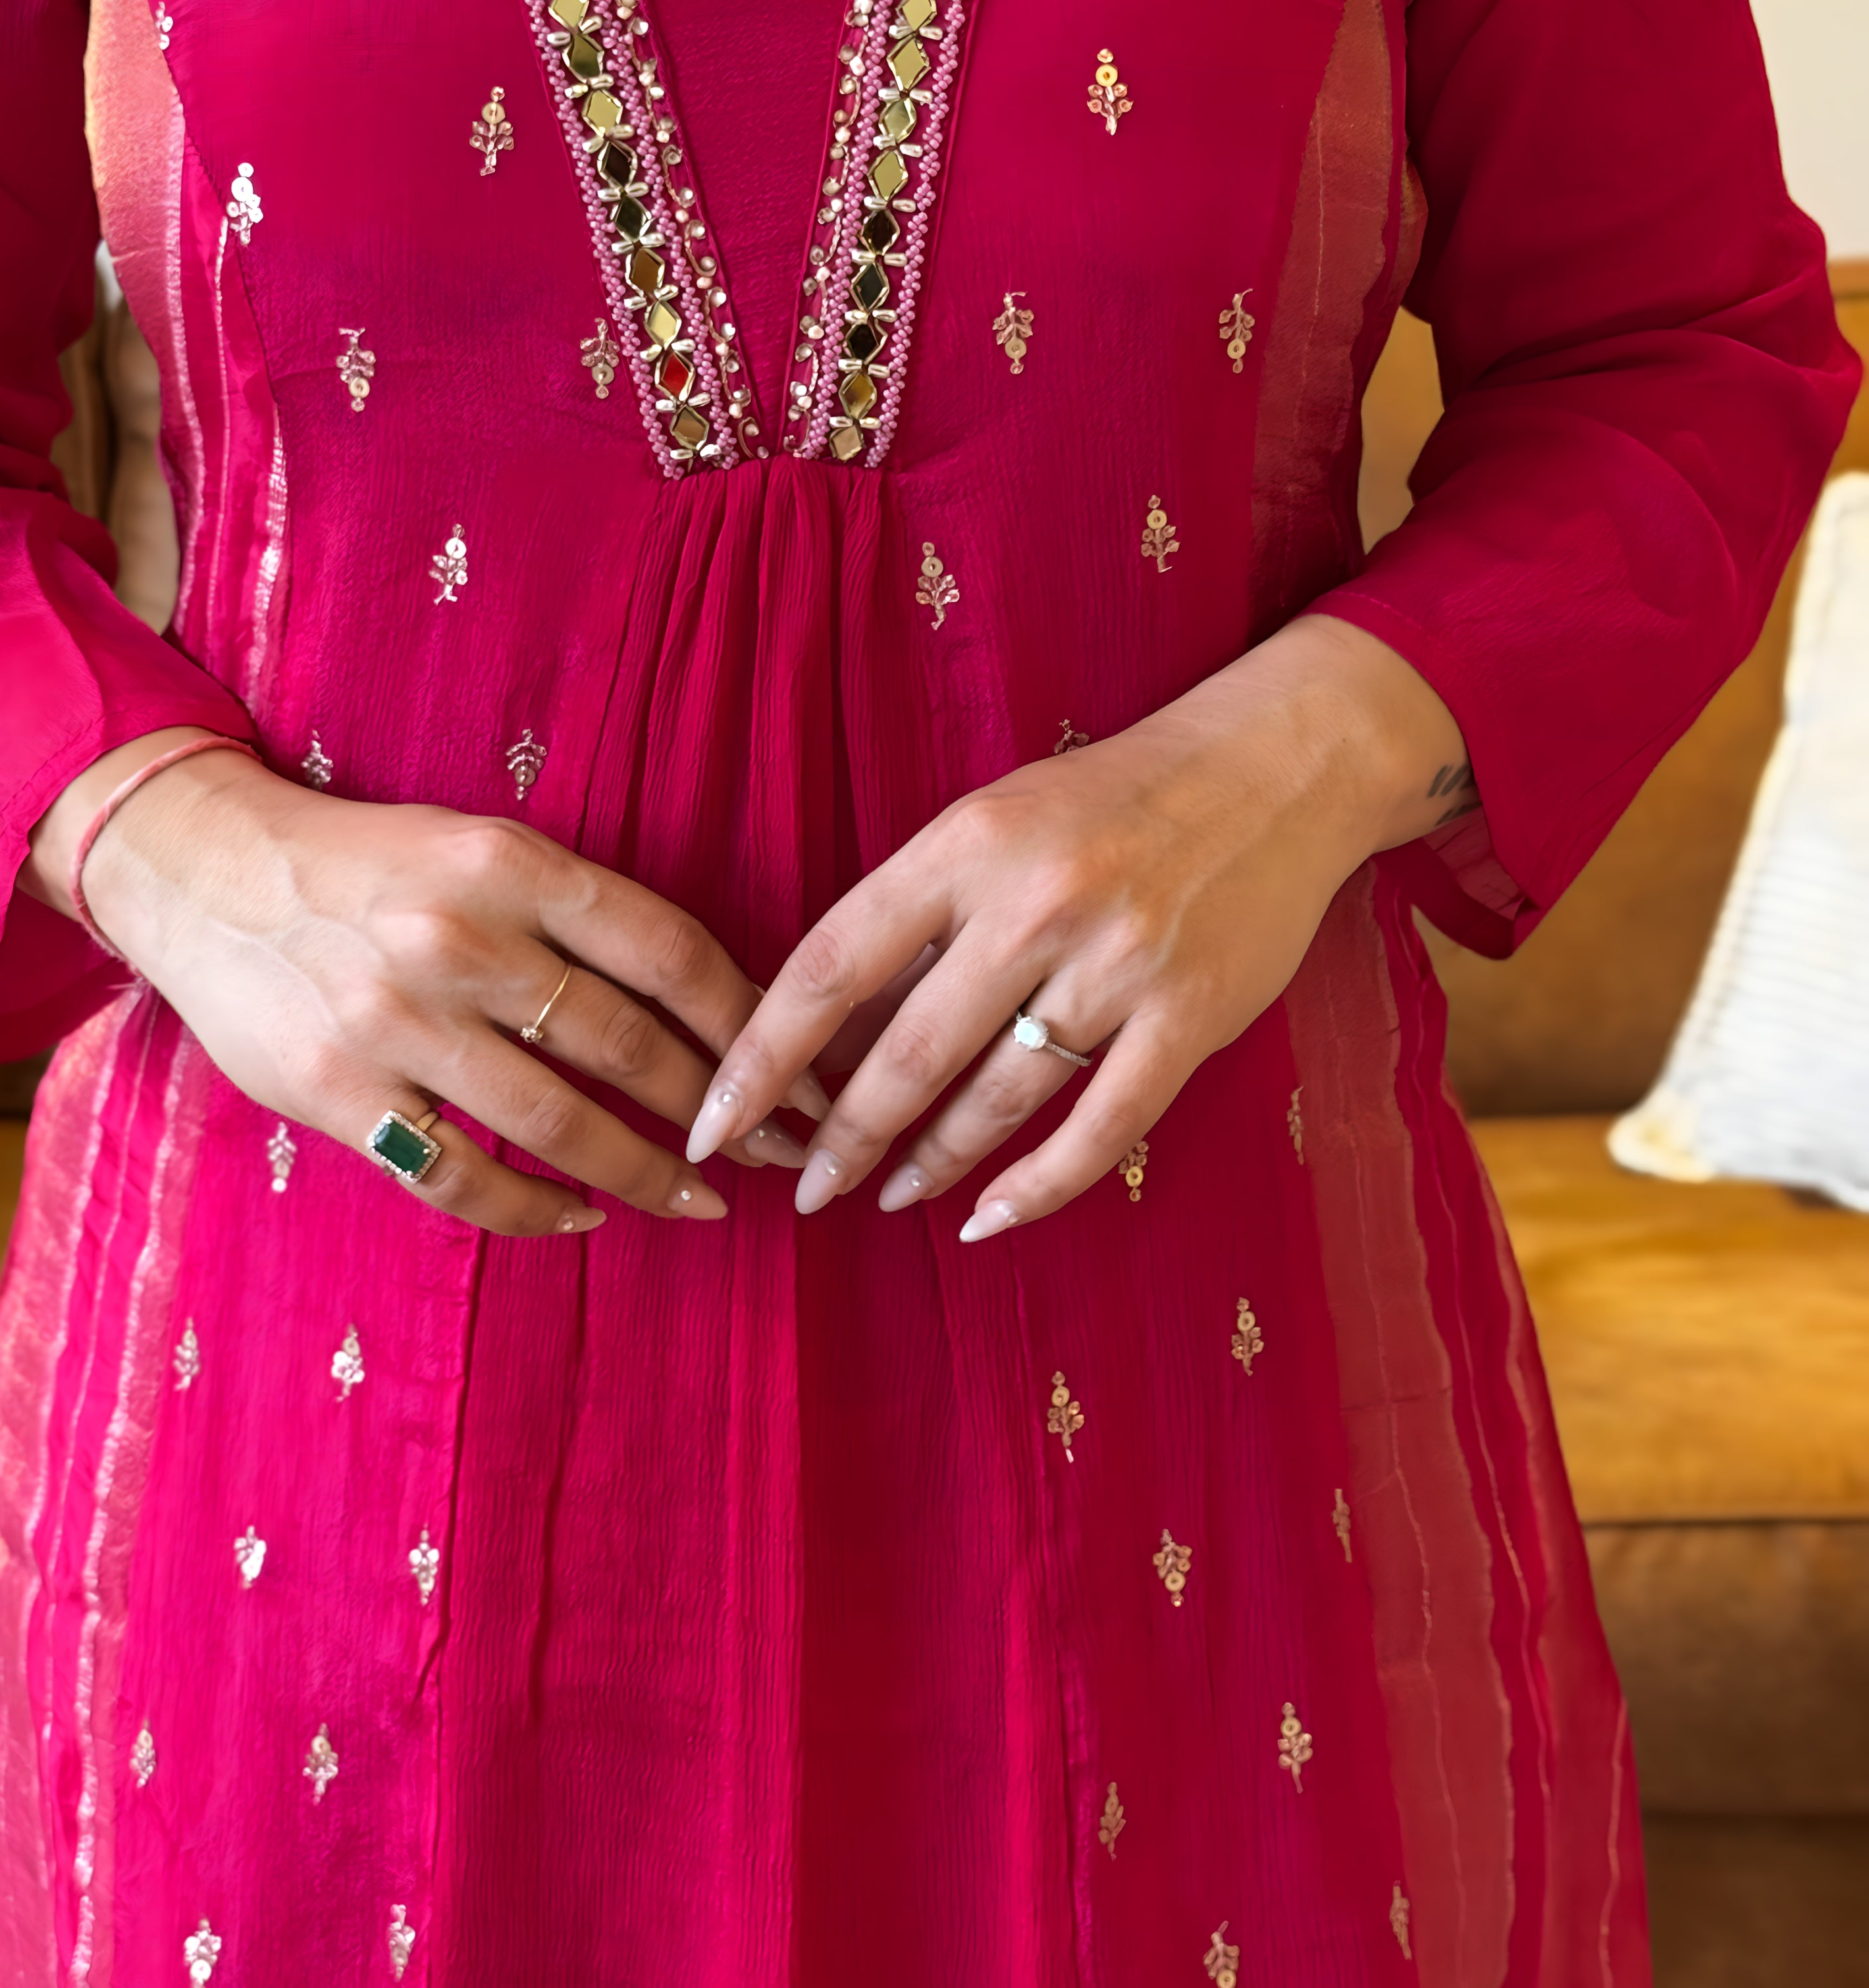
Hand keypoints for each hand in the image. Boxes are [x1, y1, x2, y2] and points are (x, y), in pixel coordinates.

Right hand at [24, 740, 820, 1236]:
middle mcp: (458, 939)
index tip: (800, 1068)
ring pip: (559, 1123)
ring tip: (701, 1201)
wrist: (202, 873)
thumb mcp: (476, 849)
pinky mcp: (339, 1093)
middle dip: (718, 1111)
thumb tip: (709, 998)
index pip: (667, 949)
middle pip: (627, 1045)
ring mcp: (396, 1023)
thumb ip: (574, 915)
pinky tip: (583, 1215)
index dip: (748, 1020)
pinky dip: (536, 1209)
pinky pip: (463, 1177)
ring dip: (645, 1175)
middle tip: (775, 1150)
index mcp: (507, 861)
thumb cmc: (368, 865)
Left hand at [687, 617, 1473, 1238]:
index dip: (760, 1057)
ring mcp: (1118, 965)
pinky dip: (1036, 1188)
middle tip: (804, 1189)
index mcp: (966, 843)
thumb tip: (825, 1036)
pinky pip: (1098, 1130)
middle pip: (904, 1053)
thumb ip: (919, 919)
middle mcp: (1034, 904)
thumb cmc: (1110, 799)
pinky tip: (987, 1218)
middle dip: (839, 1138)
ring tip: (887, 1195)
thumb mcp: (994, 823)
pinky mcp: (1190, 1017)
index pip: (828, 965)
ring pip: (994, 1099)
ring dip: (929, 1164)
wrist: (1274, 769)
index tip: (713, 1123)